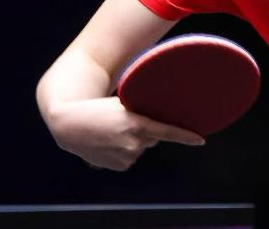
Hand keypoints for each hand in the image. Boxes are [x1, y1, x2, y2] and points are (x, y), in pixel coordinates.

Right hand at [47, 96, 205, 170]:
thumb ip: (138, 112)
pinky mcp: (118, 165)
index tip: (201, 140)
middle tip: (124, 121)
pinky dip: (123, 151)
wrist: (67, 123)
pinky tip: (108, 142)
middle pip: (152, 137)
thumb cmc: (94, 107)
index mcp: (135, 124)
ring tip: (111, 131)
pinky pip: (130, 157)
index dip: (186, 136)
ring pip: (141, 147)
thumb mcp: (118, 103)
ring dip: (132, 140)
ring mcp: (126, 156)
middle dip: (144, 130)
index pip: (167, 132)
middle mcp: (133, 143)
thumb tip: (156, 122)